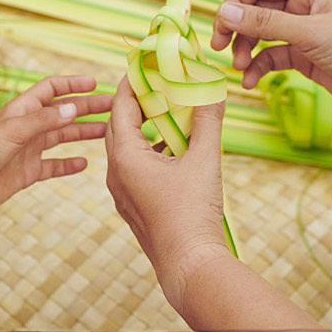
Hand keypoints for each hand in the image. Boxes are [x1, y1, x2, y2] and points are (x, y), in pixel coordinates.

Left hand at [0, 75, 110, 217]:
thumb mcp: (13, 131)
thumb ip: (44, 121)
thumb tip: (73, 108)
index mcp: (22, 110)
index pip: (51, 89)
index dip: (72, 84)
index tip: (95, 84)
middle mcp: (27, 127)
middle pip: (63, 112)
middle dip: (87, 108)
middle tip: (112, 107)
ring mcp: (28, 149)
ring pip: (62, 137)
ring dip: (83, 133)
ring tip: (106, 132)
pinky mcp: (27, 172)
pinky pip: (53, 166)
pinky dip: (68, 164)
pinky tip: (84, 164)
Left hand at [104, 80, 233, 308]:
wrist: (190, 266)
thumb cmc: (193, 212)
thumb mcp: (205, 160)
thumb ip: (209, 120)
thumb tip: (214, 89)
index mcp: (125, 157)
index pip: (120, 107)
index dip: (131, 83)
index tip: (143, 65)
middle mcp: (116, 173)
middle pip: (118, 127)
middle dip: (134, 104)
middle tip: (154, 84)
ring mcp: (122, 193)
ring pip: (125, 150)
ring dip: (142, 129)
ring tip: (165, 112)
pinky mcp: (133, 207)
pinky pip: (133, 169)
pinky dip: (148, 152)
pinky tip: (172, 149)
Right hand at [210, 0, 331, 110]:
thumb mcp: (310, 34)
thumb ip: (266, 23)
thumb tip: (225, 12)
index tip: (223, 23)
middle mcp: (304, 5)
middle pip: (255, 7)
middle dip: (235, 26)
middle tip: (218, 46)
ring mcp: (302, 31)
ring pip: (260, 33)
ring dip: (245, 49)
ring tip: (239, 66)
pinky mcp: (303, 56)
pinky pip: (270, 56)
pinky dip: (257, 67)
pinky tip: (250, 81)